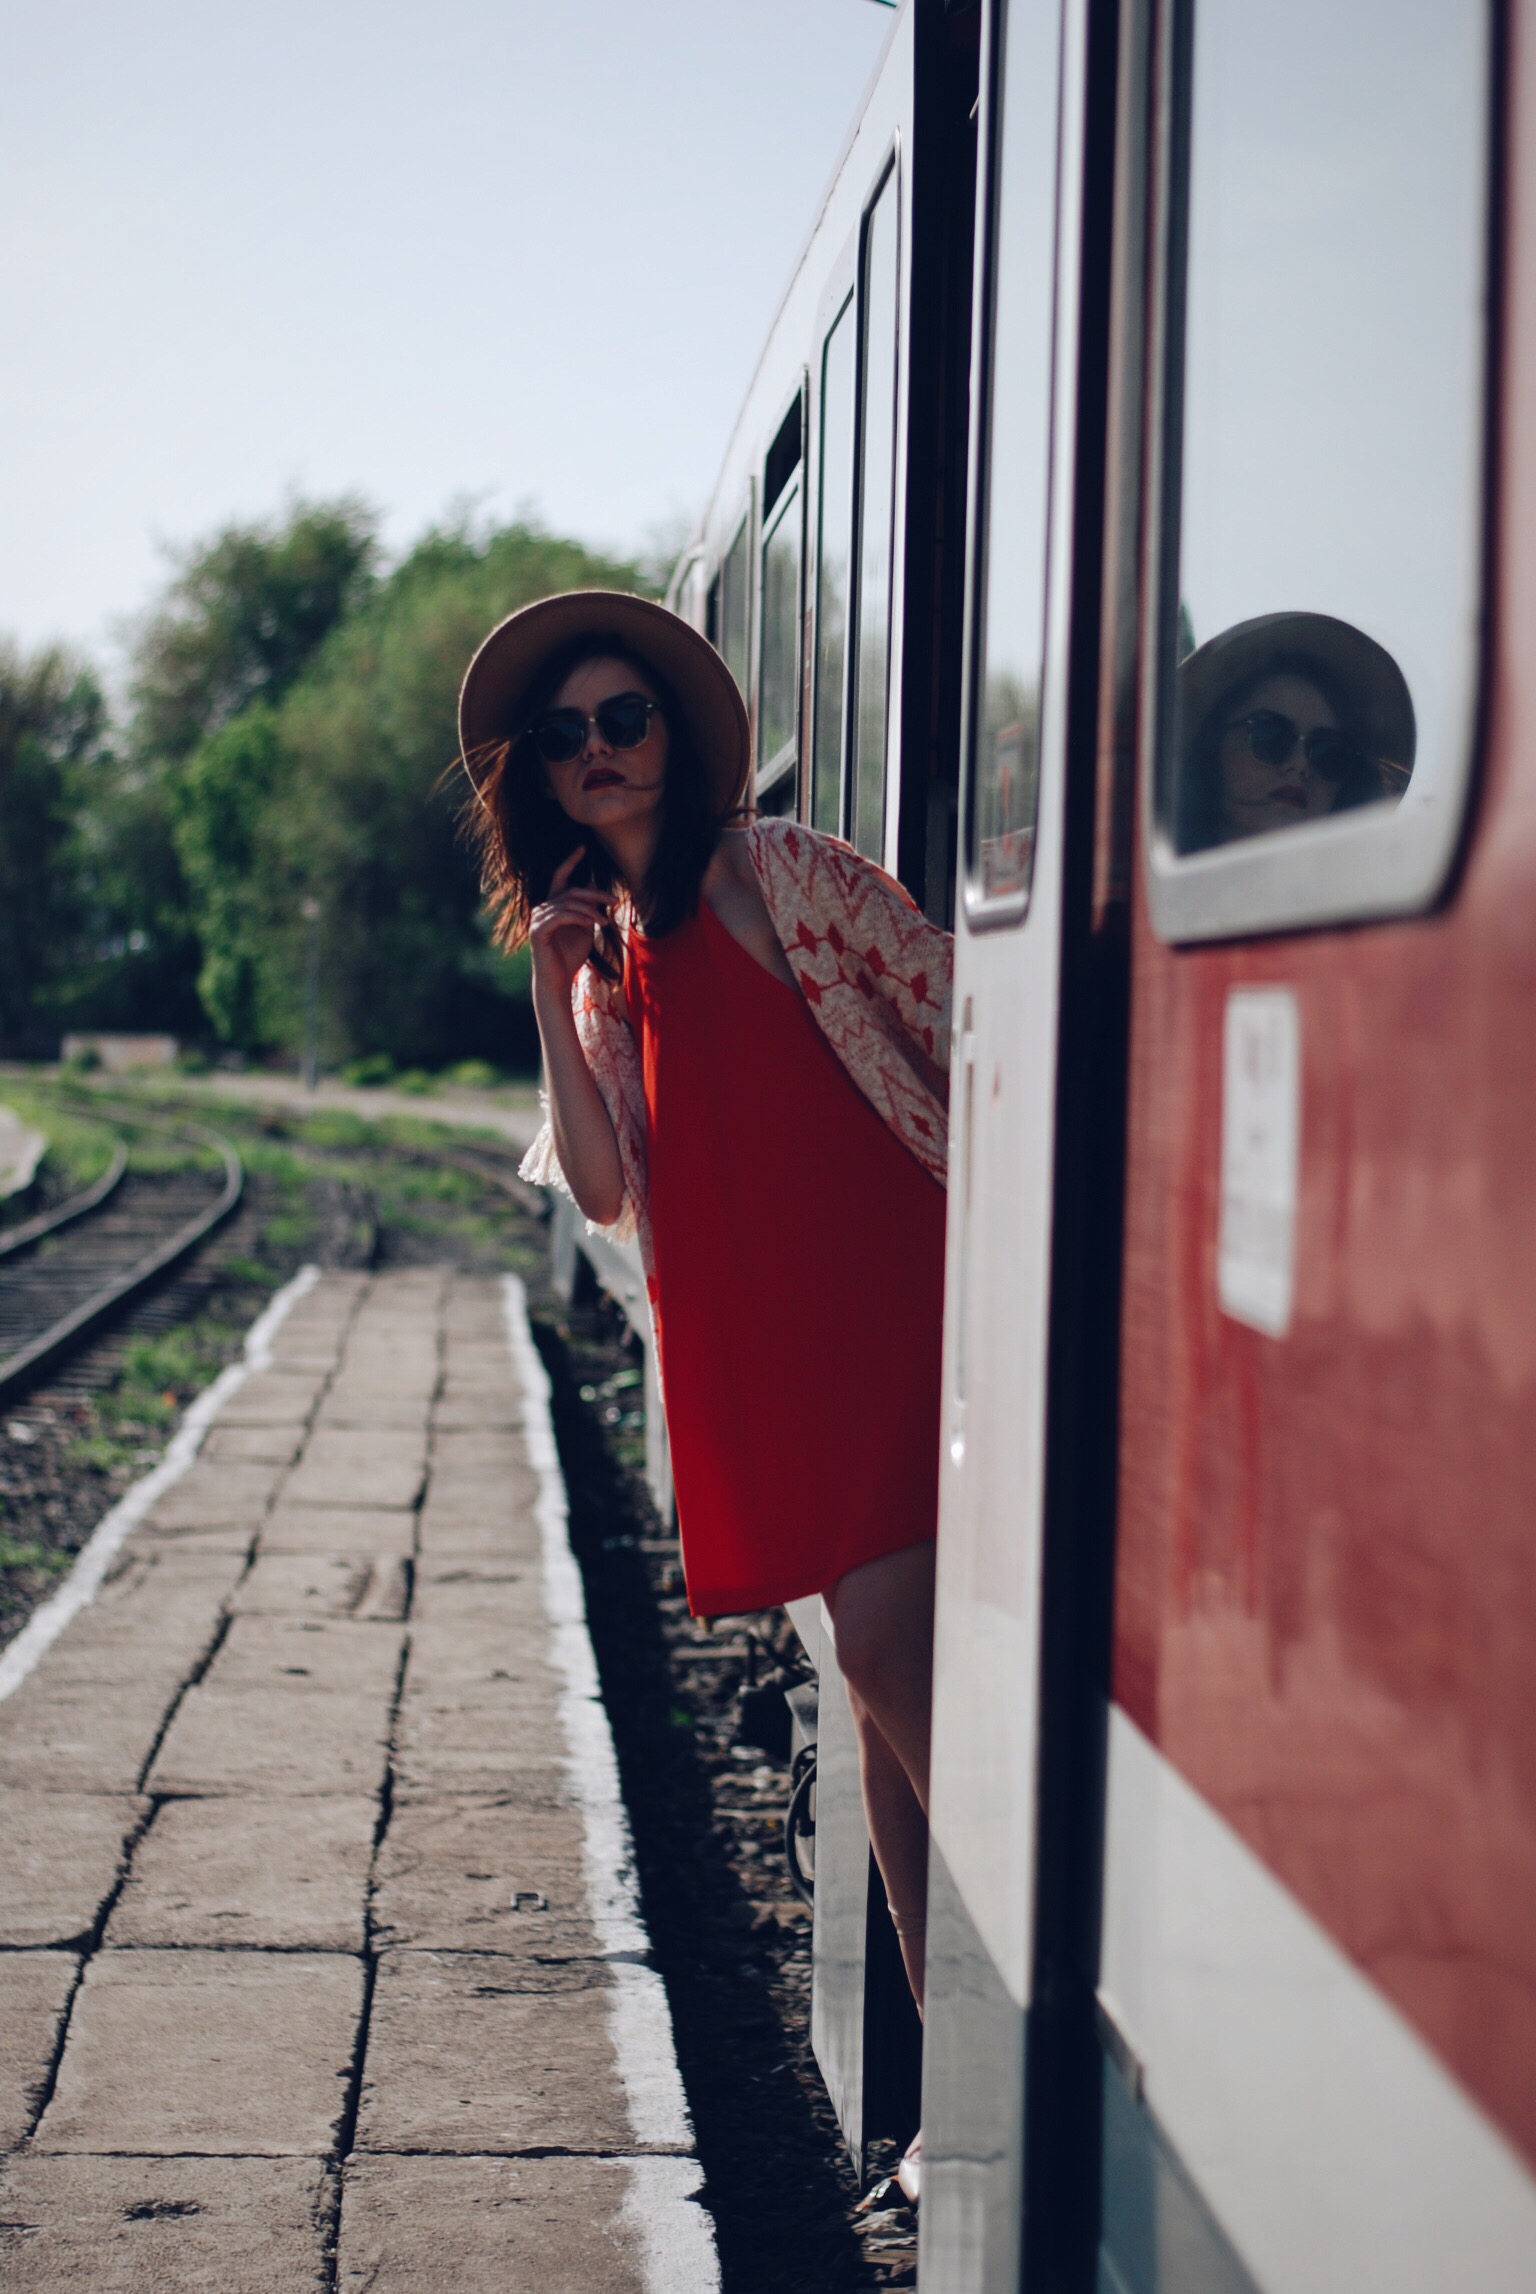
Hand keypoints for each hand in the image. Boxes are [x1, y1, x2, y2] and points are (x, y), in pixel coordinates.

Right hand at [529, 847, 613, 1001]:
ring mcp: (538, 919)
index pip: (560, 878)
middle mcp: (542, 908)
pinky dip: (578, 917)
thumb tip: (595, 889)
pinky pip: (561, 916)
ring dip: (590, 910)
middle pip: (570, 890)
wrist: (558, 979)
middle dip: (595, 893)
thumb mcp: (585, 928)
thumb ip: (588, 909)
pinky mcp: (538, 930)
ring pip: (568, 903)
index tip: (582, 848)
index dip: (570, 862)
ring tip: (605, 922)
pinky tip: (592, 924)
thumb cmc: (571, 955)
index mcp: (553, 905)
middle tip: (614, 899)